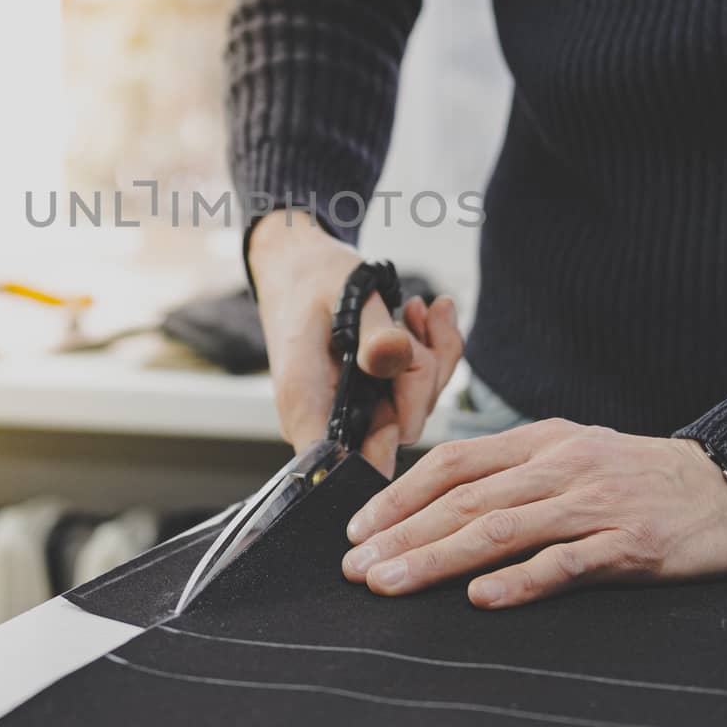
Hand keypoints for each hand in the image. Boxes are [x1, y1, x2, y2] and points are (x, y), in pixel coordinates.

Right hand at [248, 208, 462, 475]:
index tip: (400, 380)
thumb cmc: (310, 276)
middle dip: (421, 376)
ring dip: (429, 357)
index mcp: (307, 405)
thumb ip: (373, 333)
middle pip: (399, 429)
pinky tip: (421, 316)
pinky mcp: (370, 395)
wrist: (296, 262)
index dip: (389, 440)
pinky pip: (415, 389)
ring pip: (415, 407)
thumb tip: (395, 359)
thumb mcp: (344, 293)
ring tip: (417, 311)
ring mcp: (352, 408)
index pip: (352, 464)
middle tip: (411, 323)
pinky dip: (428, 351)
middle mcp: (328, 418)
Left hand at [340, 419, 726, 607]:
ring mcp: (594, 503)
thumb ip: (516, 473)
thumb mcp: (575, 454)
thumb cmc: (644, 477)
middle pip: (465, 500)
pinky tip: (481, 598)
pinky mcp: (631, 543)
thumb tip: (442, 502)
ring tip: (393, 584)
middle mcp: (560, 465)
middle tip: (357, 569)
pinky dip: (520, 581)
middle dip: (402, 535)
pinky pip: (566, 563)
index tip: (359, 530)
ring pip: (501, 530)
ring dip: (438, 559)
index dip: (400, 495)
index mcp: (541, 441)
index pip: (453, 463)